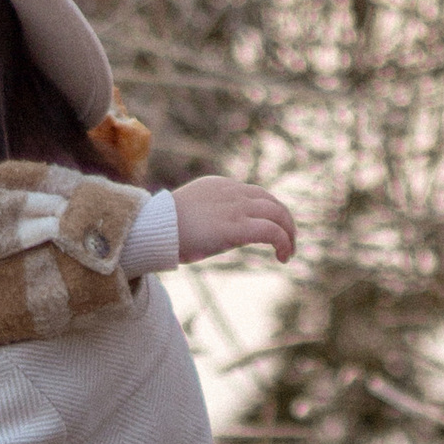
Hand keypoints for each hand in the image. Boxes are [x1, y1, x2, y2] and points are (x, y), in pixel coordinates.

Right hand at [172, 175, 296, 268]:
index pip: (256, 194)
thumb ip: (203, 217)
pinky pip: (271, 231)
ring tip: (288, 253)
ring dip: (289, 234)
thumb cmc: (163, 228)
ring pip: (278, 214)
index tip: (271, 230)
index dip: (269, 212)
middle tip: (288, 242)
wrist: (154, 228)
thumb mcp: (187, 215)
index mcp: (220, 186)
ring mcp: (236, 208)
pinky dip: (283, 242)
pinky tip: (282, 257)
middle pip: (272, 202)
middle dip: (286, 222)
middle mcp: (232, 192)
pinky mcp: (237, 227)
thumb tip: (206, 235)